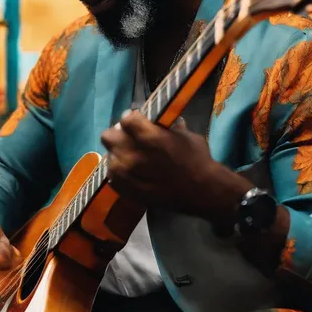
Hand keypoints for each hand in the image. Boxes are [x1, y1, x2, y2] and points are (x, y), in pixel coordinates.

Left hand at [101, 111, 248, 219]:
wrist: (203, 192)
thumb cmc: (198, 160)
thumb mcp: (188, 136)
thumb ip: (171, 128)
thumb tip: (168, 122)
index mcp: (148, 136)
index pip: (126, 120)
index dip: (132, 119)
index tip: (137, 122)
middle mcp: (133, 153)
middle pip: (108, 136)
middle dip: (118, 135)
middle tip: (129, 139)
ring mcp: (129, 174)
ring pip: (109, 158)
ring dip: (118, 156)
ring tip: (130, 158)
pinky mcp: (129, 190)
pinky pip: (113, 178)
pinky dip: (119, 174)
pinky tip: (129, 173)